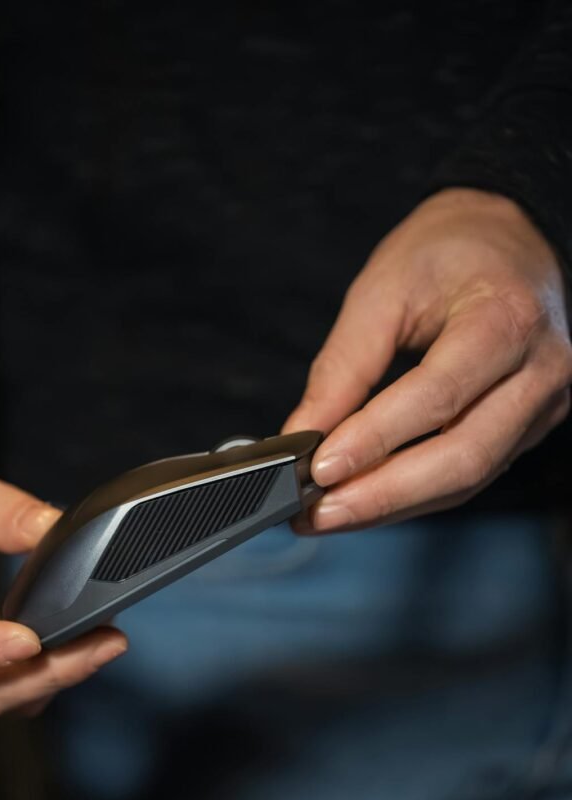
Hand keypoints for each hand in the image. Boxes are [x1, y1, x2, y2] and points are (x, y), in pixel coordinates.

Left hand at [284, 188, 571, 529]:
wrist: (513, 239)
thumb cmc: (450, 252)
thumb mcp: (383, 287)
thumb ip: (344, 365)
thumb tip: (302, 434)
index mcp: (506, 318)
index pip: (438, 395)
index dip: (376, 438)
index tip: (320, 467)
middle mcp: (539, 369)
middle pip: (463, 456)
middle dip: (383, 495)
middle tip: (317, 512)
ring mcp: (542, 406)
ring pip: (467, 478)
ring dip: (392, 505)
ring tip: (329, 515)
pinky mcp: (528, 430)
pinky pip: (469, 476)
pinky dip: (413, 495)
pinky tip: (366, 501)